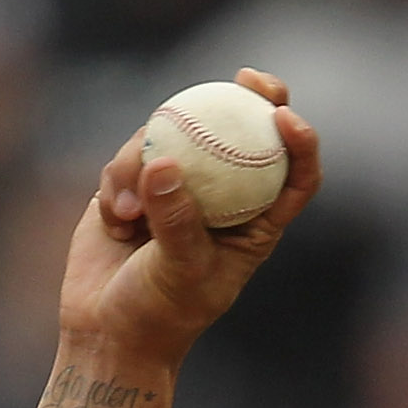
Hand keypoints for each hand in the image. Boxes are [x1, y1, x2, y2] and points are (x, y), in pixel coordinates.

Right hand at [58, 69, 319, 371]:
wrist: (106, 330)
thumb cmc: (158, 315)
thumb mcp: (178, 272)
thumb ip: (176, 220)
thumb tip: (164, 163)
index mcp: (254, 226)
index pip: (293, 177)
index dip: (300, 142)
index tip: (286, 116)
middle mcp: (221, 199)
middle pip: (244, 133)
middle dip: (251, 97)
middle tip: (246, 77)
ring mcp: (178, 186)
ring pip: (172, 138)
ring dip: (146, 163)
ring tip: (130, 215)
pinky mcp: (136, 182)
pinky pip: (129, 157)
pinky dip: (117, 181)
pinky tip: (113, 220)